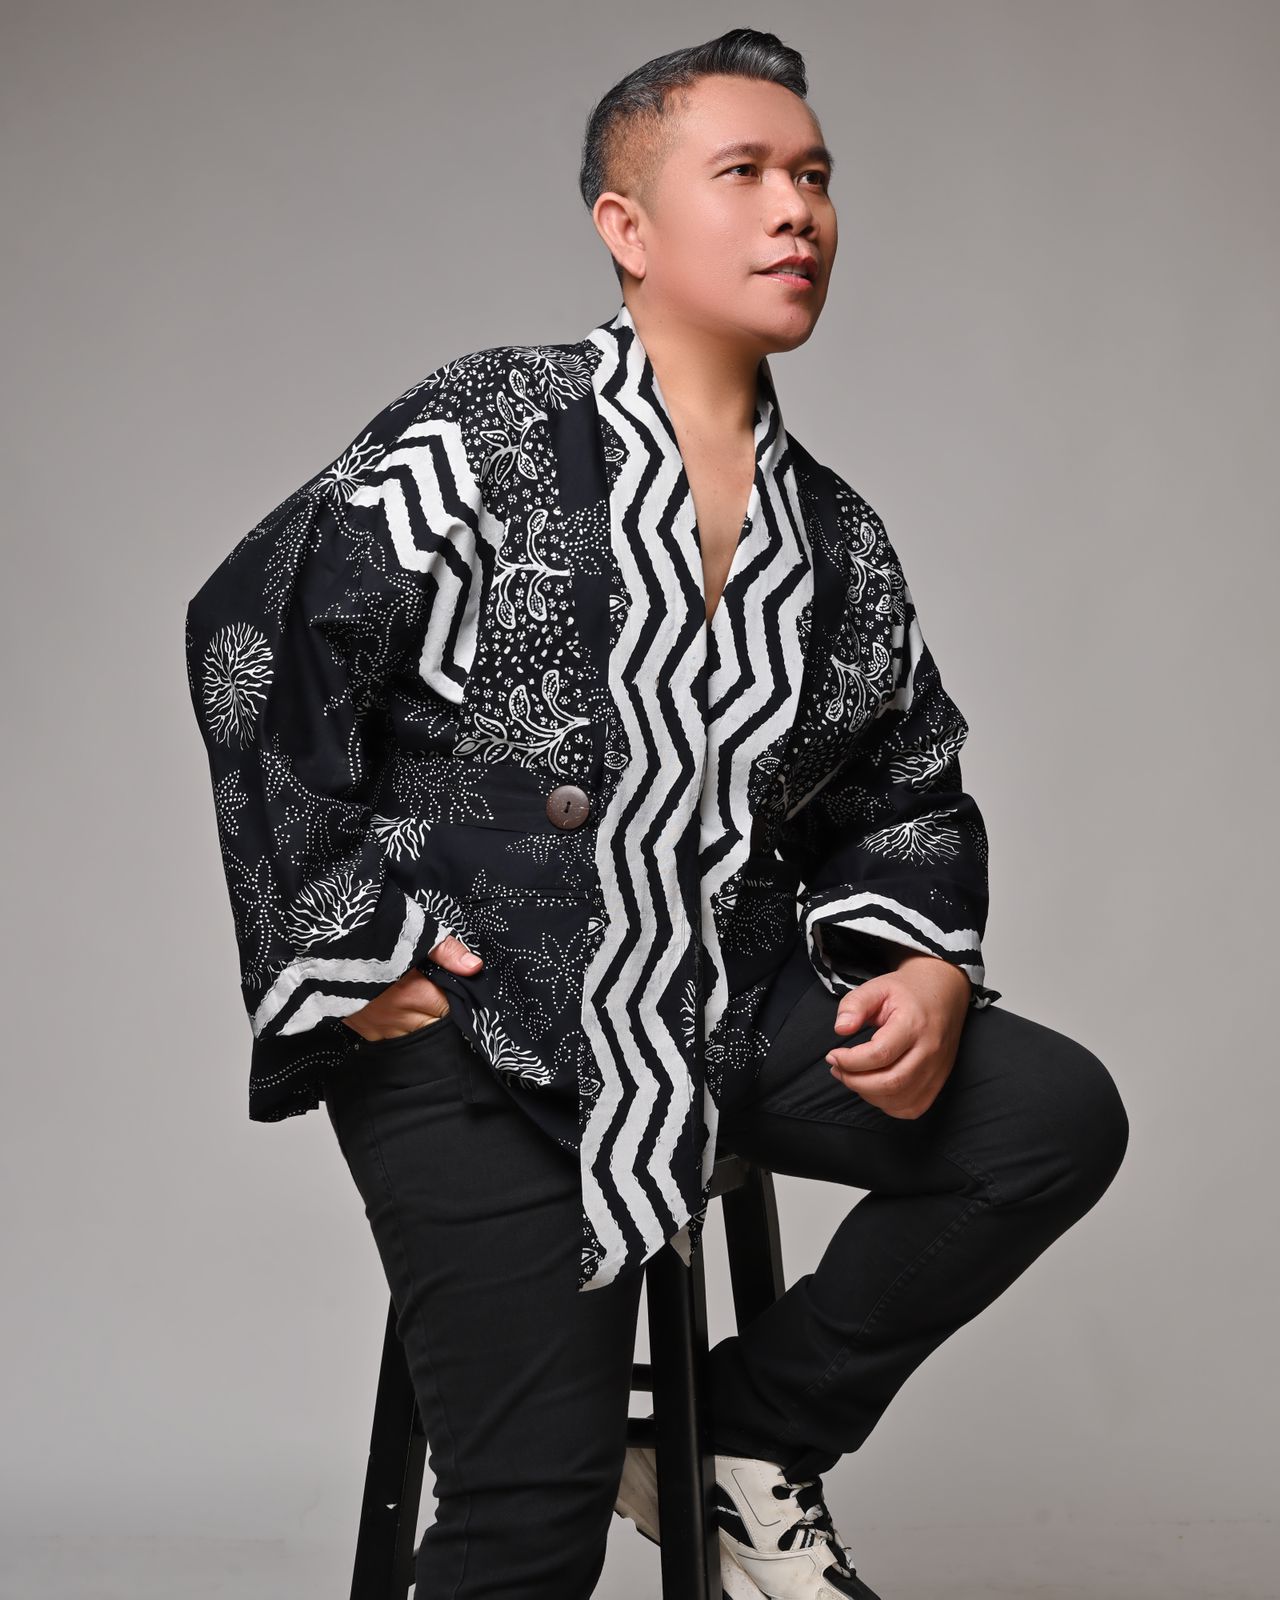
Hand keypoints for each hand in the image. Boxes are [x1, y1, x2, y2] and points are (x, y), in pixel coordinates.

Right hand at [341, 933, 482, 1043]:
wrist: (326, 936)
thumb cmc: (375, 931)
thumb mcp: (416, 931)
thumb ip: (447, 952)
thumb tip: (475, 968)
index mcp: (415, 993)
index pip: (450, 1010)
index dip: (457, 1000)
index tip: (455, 990)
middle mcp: (398, 1016)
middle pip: (433, 1027)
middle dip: (440, 1014)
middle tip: (437, 995)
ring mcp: (377, 1026)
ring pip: (412, 1037)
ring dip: (419, 1024)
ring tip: (418, 1003)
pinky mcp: (360, 1029)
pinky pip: (388, 1039)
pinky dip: (398, 1029)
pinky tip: (399, 1012)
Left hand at [824, 952, 970, 1118]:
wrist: (945, 992)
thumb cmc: (907, 991)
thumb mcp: (877, 986)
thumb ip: (855, 1005)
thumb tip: (840, 1029)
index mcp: (914, 1024)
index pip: (880, 1054)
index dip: (850, 1061)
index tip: (833, 1055)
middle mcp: (930, 1051)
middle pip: (890, 1082)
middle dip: (855, 1081)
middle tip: (838, 1068)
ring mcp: (937, 1070)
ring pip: (900, 1099)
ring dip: (868, 1094)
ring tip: (852, 1076)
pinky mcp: (939, 1082)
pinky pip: (912, 1107)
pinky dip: (888, 1104)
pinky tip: (874, 1088)